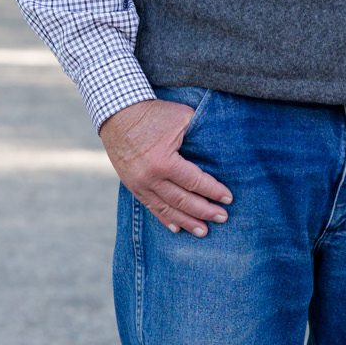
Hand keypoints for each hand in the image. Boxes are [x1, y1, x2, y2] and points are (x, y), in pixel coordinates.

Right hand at [100, 98, 231, 236]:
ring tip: (203, 231)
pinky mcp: (132, 185)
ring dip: (187, 221)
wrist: (117, 113)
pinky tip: (177, 228)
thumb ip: (201, 133)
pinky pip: (151, 207)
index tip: (228, 199)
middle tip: (222, 218)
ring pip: (166, 209)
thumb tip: (222, 147)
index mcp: (164, 162)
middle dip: (204, 211)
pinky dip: (165, 218)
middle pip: (182, 201)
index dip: (213, 191)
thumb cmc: (153, 113)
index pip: (194, 182)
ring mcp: (139, 184)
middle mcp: (150, 178)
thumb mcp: (181, 118)